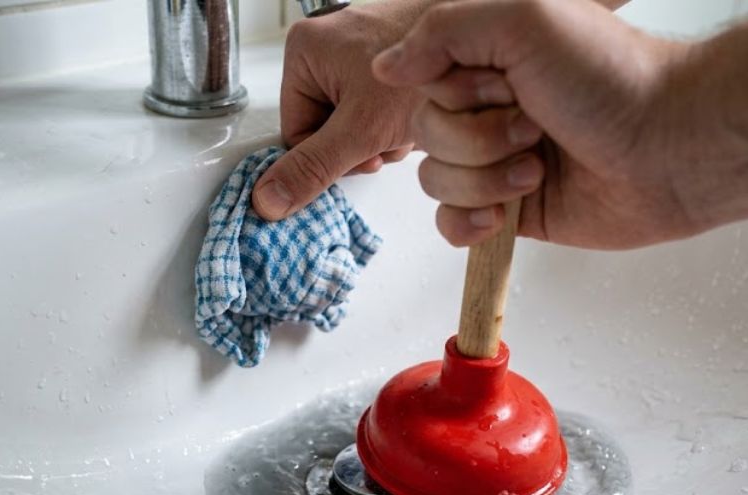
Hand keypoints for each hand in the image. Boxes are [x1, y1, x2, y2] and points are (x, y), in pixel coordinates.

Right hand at [252, 0, 431, 220]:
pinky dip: (394, 116)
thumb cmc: (428, 68)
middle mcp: (326, 42)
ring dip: (379, 135)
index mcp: (303, 50)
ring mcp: (356, 47)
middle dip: (359, 145)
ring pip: (352, 118)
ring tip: (406, 123)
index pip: (295, 131)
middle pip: (325, 126)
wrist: (480, 42)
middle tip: (388, 140)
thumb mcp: (361, 129)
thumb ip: (314, 167)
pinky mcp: (384, 54)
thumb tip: (268, 200)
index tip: (362, 156)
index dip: (328, 157)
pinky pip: (374, 102)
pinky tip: (414, 112)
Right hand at [372, 0, 697, 249]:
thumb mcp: (522, 19)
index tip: (504, 85)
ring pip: (436, 181)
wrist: (671, 147)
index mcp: (492, 58)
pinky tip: (507, 214)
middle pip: (424, 134)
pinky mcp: (514, 213)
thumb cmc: (612, 78)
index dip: (456, 93)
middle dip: (474, 138)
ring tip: (538, 168)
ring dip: (484, 179)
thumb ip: (442, 30)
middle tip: (534, 126)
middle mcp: (492, 108)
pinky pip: (452, 225)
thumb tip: (386, 67)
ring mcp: (500, 162)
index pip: (423, 82)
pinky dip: (470, 222)